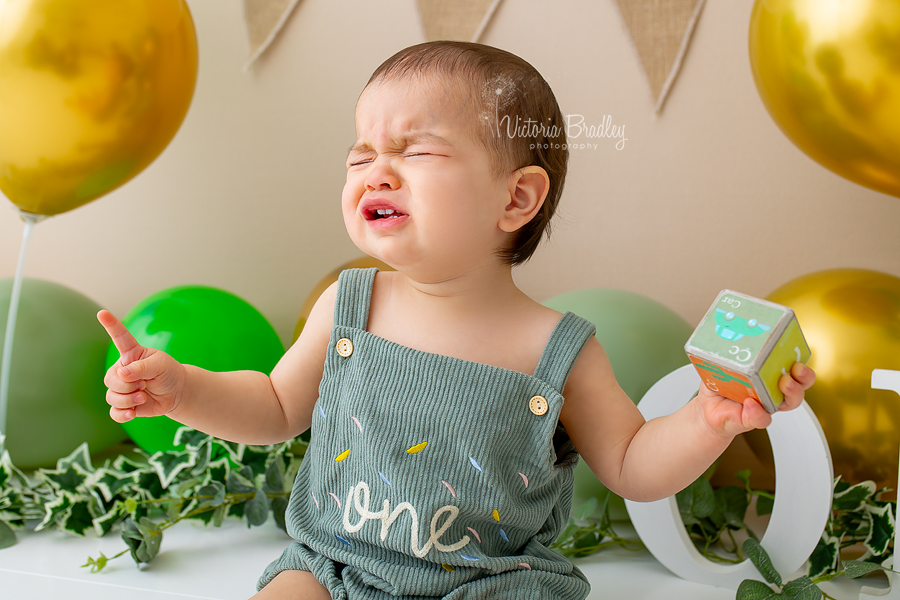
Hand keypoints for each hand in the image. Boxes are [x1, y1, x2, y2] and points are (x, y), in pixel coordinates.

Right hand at [97, 310, 186, 422]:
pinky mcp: (124, 404)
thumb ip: (142, 367)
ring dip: (129, 399)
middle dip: (128, 385)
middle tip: (145, 384)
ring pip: (111, 396)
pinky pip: (114, 412)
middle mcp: (122, 370)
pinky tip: (133, 412)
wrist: (176, 392)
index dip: (111, 325)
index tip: (102, 312)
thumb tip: (122, 374)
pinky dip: (123, 414)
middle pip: (110, 379)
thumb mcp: (161, 364)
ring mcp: (121, 387)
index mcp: (131, 354)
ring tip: (144, 395)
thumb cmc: (168, 373)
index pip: (119, 337)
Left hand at [696, 362, 815, 437]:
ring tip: (783, 383)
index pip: (793, 364)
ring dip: (792, 392)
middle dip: (804, 376)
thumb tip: (721, 333)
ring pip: (789, 402)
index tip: (796, 351)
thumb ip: (724, 352)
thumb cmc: (719, 384)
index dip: (800, 359)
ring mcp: (766, 405)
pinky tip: (751, 403)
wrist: (706, 410)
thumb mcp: (720, 364)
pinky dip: (758, 411)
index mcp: (768, 373)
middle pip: (800, 383)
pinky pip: (761, 418)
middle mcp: (773, 389)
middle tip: (797, 368)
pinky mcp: (753, 419)